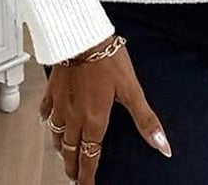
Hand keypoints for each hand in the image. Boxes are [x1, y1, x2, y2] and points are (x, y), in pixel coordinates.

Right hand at [39, 34, 171, 183]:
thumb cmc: (107, 59)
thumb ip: (145, 120)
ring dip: (60, 148)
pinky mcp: (52, 88)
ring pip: (56, 135)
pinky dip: (46, 121)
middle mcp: (73, 117)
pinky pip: (46, 111)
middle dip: (72, 167)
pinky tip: (47, 121)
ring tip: (63, 154)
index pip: (89, 156)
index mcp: (94, 120)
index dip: (87, 176)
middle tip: (74, 177)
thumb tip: (162, 144)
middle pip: (70, 150)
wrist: (81, 36)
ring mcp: (60, 103)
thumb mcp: (131, 90)